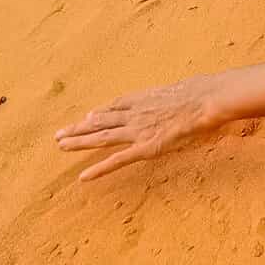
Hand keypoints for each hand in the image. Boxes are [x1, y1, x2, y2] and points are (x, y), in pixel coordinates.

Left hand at [54, 75, 227, 181]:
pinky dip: (99, 169)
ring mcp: (137, 131)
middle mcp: (134, 113)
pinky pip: (117, 160)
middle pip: (100, 120)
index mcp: (144, 99)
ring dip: (79, 142)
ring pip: (101, 137)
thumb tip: (187, 88)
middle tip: (59, 134)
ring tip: (61, 147)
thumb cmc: (202, 92)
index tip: (86, 117)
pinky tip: (84, 177)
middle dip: (78, 127)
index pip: (115, 107)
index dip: (99, 113)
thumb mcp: (185, 87)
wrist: (205, 100)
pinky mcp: (144, 148)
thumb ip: (177, 92)